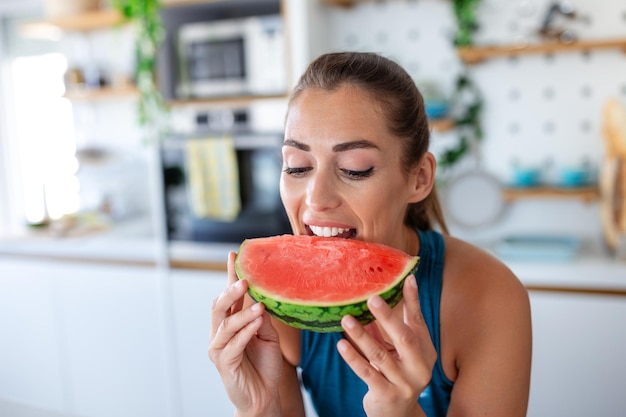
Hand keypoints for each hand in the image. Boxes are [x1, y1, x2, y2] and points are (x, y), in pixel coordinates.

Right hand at [209, 252, 282, 416]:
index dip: (230, 274)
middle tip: (244, 279)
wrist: (263, 396)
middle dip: (230, 291)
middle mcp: (221, 332)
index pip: (229, 295)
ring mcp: (220, 348)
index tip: (235, 255)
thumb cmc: (264, 365)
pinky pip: (233, 344)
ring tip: (258, 305)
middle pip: (219, 306)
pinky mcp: (224, 363)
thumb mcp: (269, 336)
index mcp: (232, 322)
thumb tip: (262, 300)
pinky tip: (256, 322)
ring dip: (242, 313)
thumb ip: (263, 319)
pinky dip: (245, 332)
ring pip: (225, 324)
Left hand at [337, 275, 435, 416]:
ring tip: (346, 319)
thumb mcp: (400, 352)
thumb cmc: (397, 374)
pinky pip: (367, 373)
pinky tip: (341, 344)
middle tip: (371, 297)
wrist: (398, 415)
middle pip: (404, 337)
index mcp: (426, 352)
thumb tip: (376, 297)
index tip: (407, 278)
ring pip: (380, 355)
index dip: (413, 300)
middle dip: (388, 316)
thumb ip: (390, 329)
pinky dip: (353, 357)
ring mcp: (404, 383)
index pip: (418, 322)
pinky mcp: (386, 395)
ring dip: (361, 335)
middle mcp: (420, 367)